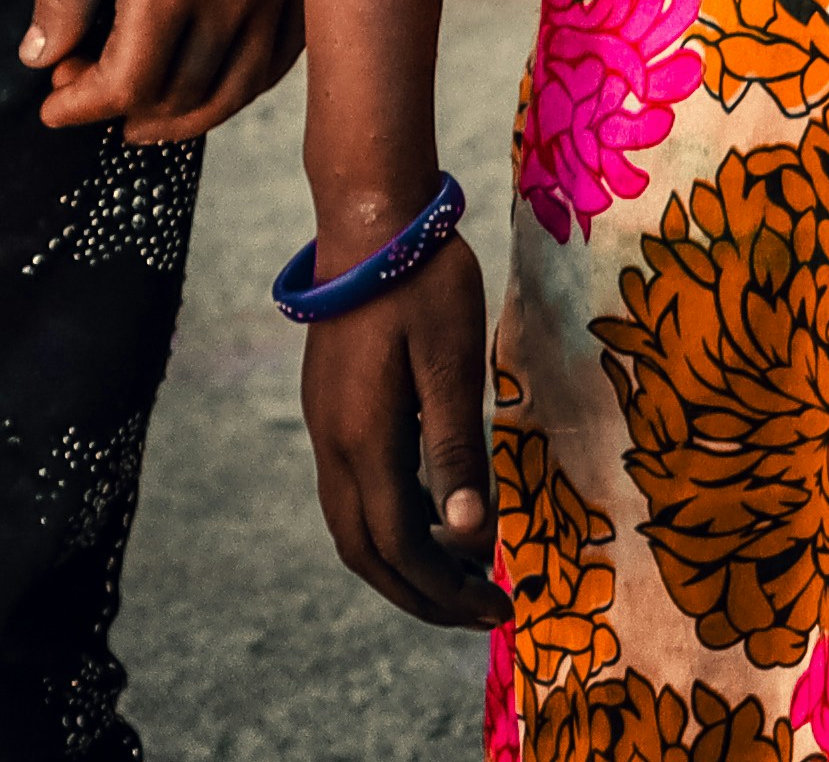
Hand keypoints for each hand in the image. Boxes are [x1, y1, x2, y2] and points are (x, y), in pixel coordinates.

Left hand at [26, 0, 299, 138]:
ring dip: (183, 117)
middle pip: (177, 96)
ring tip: (144, 117)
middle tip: (86, 95)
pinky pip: (280, 61)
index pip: (126, 83)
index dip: (82, 105)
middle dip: (122, 109)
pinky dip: (240, 87)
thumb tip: (40, 56)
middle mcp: (230, 2)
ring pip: (233, 90)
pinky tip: (214, 84)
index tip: (52, 107)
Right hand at [301, 221, 500, 626]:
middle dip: (420, 596)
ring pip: (351, 523)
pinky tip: (433, 515)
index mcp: (365, 439)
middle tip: (482, 613)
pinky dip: (389, 525)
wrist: (369, 215)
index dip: (449, 591)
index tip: (502, 610)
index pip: (402, 546)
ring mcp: (326, 422)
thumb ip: (458, 453)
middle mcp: (334, 440)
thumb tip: (471, 540)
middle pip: (365, 550)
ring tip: (462, 575)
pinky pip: (351, 491)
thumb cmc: (422, 285)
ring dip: (402, 563)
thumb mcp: (453, 367)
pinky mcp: (330, 405)